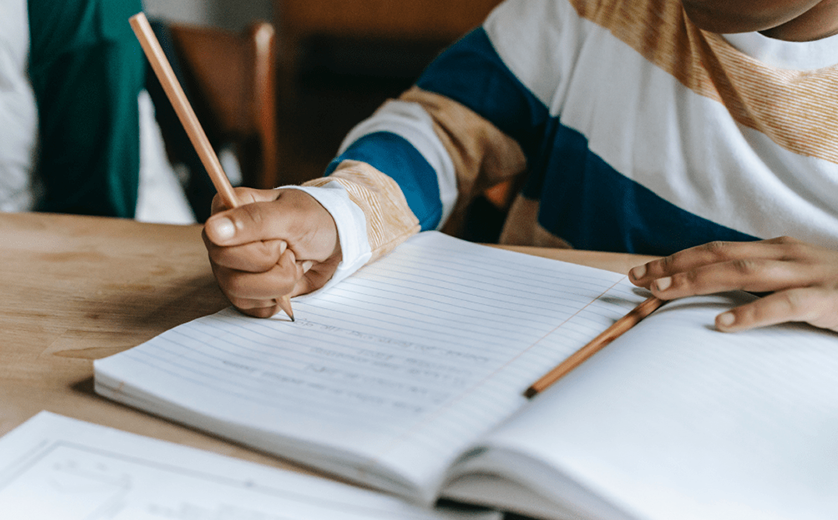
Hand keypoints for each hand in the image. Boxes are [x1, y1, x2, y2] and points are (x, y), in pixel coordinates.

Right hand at [202, 188, 340, 317]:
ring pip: (241, 295)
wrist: (335, 240)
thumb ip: (253, 219)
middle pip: (231, 277)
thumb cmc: (313, 219)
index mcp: (224, 214)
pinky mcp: (245, 293)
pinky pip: (254, 309)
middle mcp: (221, 244)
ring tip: (292, 263)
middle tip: (290, 250)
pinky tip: (289, 278)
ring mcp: (230, 270)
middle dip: (275, 268)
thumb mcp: (291, 214)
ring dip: (280, 283)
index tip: (281, 240)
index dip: (259, 250)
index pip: (219, 245)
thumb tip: (213, 230)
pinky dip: (279, 298)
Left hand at [628, 237, 837, 332]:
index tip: (643, 272)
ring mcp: (809, 273)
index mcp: (777, 249)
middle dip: (674, 267)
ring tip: (662, 294)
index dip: (677, 259)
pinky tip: (723, 324)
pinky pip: (784, 305)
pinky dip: (751, 314)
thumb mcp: (797, 279)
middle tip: (637, 281)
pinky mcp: (829, 299)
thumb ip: (762, 282)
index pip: (716, 250)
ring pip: (742, 273)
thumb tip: (717, 295)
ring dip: (697, 281)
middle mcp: (787, 254)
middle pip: (719, 256)